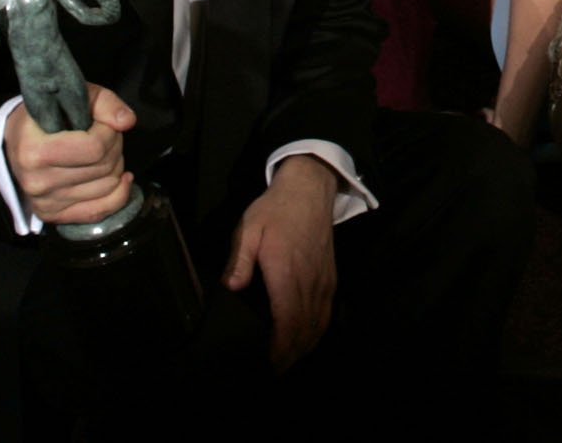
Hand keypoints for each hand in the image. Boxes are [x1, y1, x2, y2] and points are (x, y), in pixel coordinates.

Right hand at [5, 84, 134, 227]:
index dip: (109, 132)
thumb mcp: (73, 97)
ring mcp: (45, 202)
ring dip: (115, 166)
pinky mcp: (53, 215)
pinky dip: (119, 195)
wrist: (18, 142)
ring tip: (102, 152)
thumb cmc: (47, 117)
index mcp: (35, 152)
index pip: (95, 148)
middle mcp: (37, 182)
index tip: (102, 123)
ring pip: (107, 186)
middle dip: (114, 146)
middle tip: (104, 135)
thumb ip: (104, 103)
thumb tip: (127, 122)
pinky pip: (99, 211)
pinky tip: (122, 178)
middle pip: (104, 167)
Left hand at [225, 155, 338, 373]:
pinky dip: (317, 331)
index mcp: (287, 271)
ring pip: (318, 323)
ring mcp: (323, 280)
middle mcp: (309, 281)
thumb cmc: (275, 209)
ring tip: (287, 363)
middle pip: (304, 328)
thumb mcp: (249, 227)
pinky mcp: (330, 277)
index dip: (280, 347)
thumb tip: (232, 287)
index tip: (269, 364)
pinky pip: (326, 312)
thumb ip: (240, 258)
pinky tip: (307, 340)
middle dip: (290, 355)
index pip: (287, 319)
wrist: (309, 189)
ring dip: (304, 346)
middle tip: (274, 372)